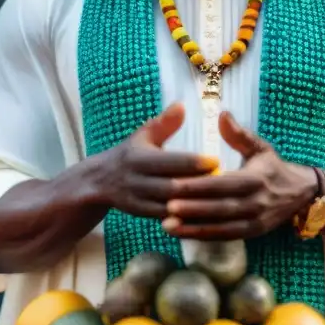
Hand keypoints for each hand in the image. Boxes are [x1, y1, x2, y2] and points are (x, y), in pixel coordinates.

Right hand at [97, 103, 218, 218]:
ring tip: (219, 201)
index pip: (170, 161)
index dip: (193, 162)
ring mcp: (138, 200)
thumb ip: (164, 123)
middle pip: (172, 186)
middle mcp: (137, 180)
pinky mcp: (141, 214)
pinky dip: (184, 218)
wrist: (99, 181)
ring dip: (193, 205)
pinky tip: (204, 216)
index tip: (216, 160)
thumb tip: (182, 105)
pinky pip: (166, 219)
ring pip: (170, 206)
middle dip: (198, 186)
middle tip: (225, 183)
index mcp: (139, 158)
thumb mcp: (143, 135)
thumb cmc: (130, 154)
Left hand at [162, 112, 317, 240]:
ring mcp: (255, 221)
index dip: (199, 186)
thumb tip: (222, 115)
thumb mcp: (260, 147)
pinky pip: (225, 237)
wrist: (301, 194)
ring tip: (167, 224)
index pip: (223, 184)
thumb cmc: (273, 167)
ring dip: (194, 227)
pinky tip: (182, 233)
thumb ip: (239, 134)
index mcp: (256, 179)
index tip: (175, 184)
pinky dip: (203, 236)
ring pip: (221, 226)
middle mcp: (256, 203)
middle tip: (166, 206)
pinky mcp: (252, 234)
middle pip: (220, 208)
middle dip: (193, 209)